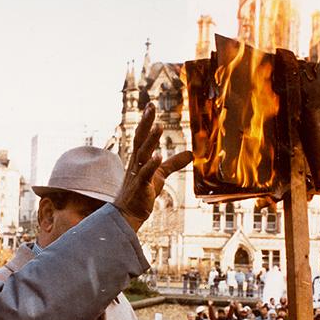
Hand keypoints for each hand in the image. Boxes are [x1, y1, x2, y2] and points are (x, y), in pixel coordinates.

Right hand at [114, 104, 193, 231]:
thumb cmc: (142, 193)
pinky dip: (151, 165)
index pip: (142, 136)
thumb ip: (173, 163)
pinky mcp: (141, 187)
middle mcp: (136, 163)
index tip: (151, 105)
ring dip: (151, 141)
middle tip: (151, 107)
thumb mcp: (160, 175)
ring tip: (159, 127)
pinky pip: (145, 174)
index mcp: (139, 159)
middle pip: (140, 139)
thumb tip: (190, 154)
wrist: (129, 214)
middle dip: (145, 123)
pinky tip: (158, 156)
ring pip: (143, 154)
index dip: (146, 122)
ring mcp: (137, 174)